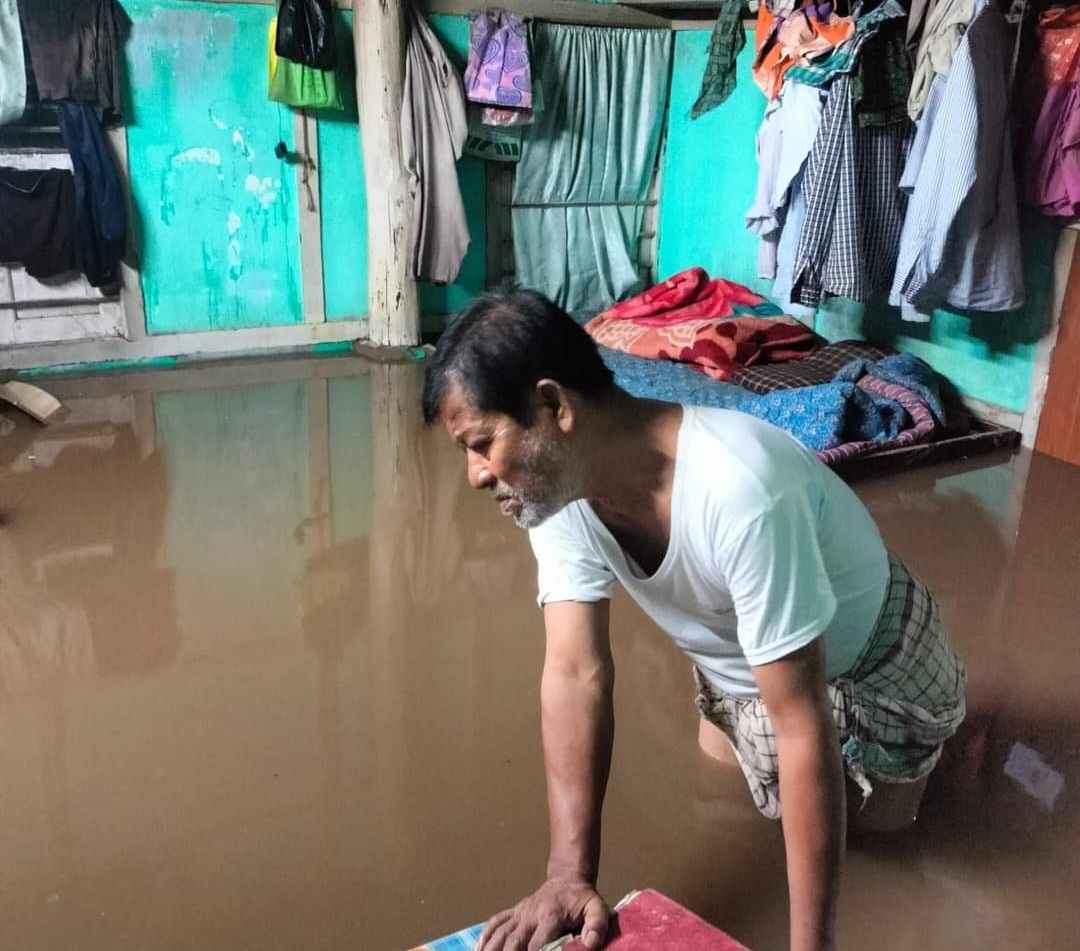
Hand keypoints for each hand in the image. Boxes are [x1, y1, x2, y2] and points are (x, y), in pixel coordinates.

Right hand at [476, 876, 610, 950]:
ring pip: (499, 933)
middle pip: (512, 941)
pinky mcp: (514, 911)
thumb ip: (597, 925)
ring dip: (490, 949)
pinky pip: (495, 922)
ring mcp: (520, 912)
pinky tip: (478, 949)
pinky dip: (485, 936)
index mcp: (550, 916)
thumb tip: (591, 944)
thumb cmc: (582, 899)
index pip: (535, 945)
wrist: (568, 880)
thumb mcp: (597, 909)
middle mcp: (530, 914)